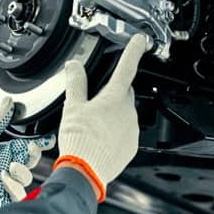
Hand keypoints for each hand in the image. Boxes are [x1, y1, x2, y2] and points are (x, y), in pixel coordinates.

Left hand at [0, 98, 54, 213]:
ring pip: (28, 178)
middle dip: (34, 155)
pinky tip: (2, 181)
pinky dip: (14, 187)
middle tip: (28, 149)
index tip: (48, 139)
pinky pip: (20, 194)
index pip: (28, 146)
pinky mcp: (5, 198)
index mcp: (5, 152)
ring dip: (21, 172)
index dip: (41, 143)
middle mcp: (8, 167)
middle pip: (32, 161)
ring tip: (6, 170)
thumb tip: (8, 101)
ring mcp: (7, 184)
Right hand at [54, 34, 147, 200]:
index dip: (133, 51)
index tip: (140, 40)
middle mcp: (128, 112)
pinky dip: (114, 133)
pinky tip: (99, 139)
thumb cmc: (80, 141)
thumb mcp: (72, 107)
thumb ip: (76, 83)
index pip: (127, 67)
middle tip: (94, 101)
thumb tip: (74, 65)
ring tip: (93, 126)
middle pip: (123, 93)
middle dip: (112, 92)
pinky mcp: (131, 146)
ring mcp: (132, 130)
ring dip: (112, 115)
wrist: (85, 172)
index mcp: (114, 98)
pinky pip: (125, 133)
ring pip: (124, 114)